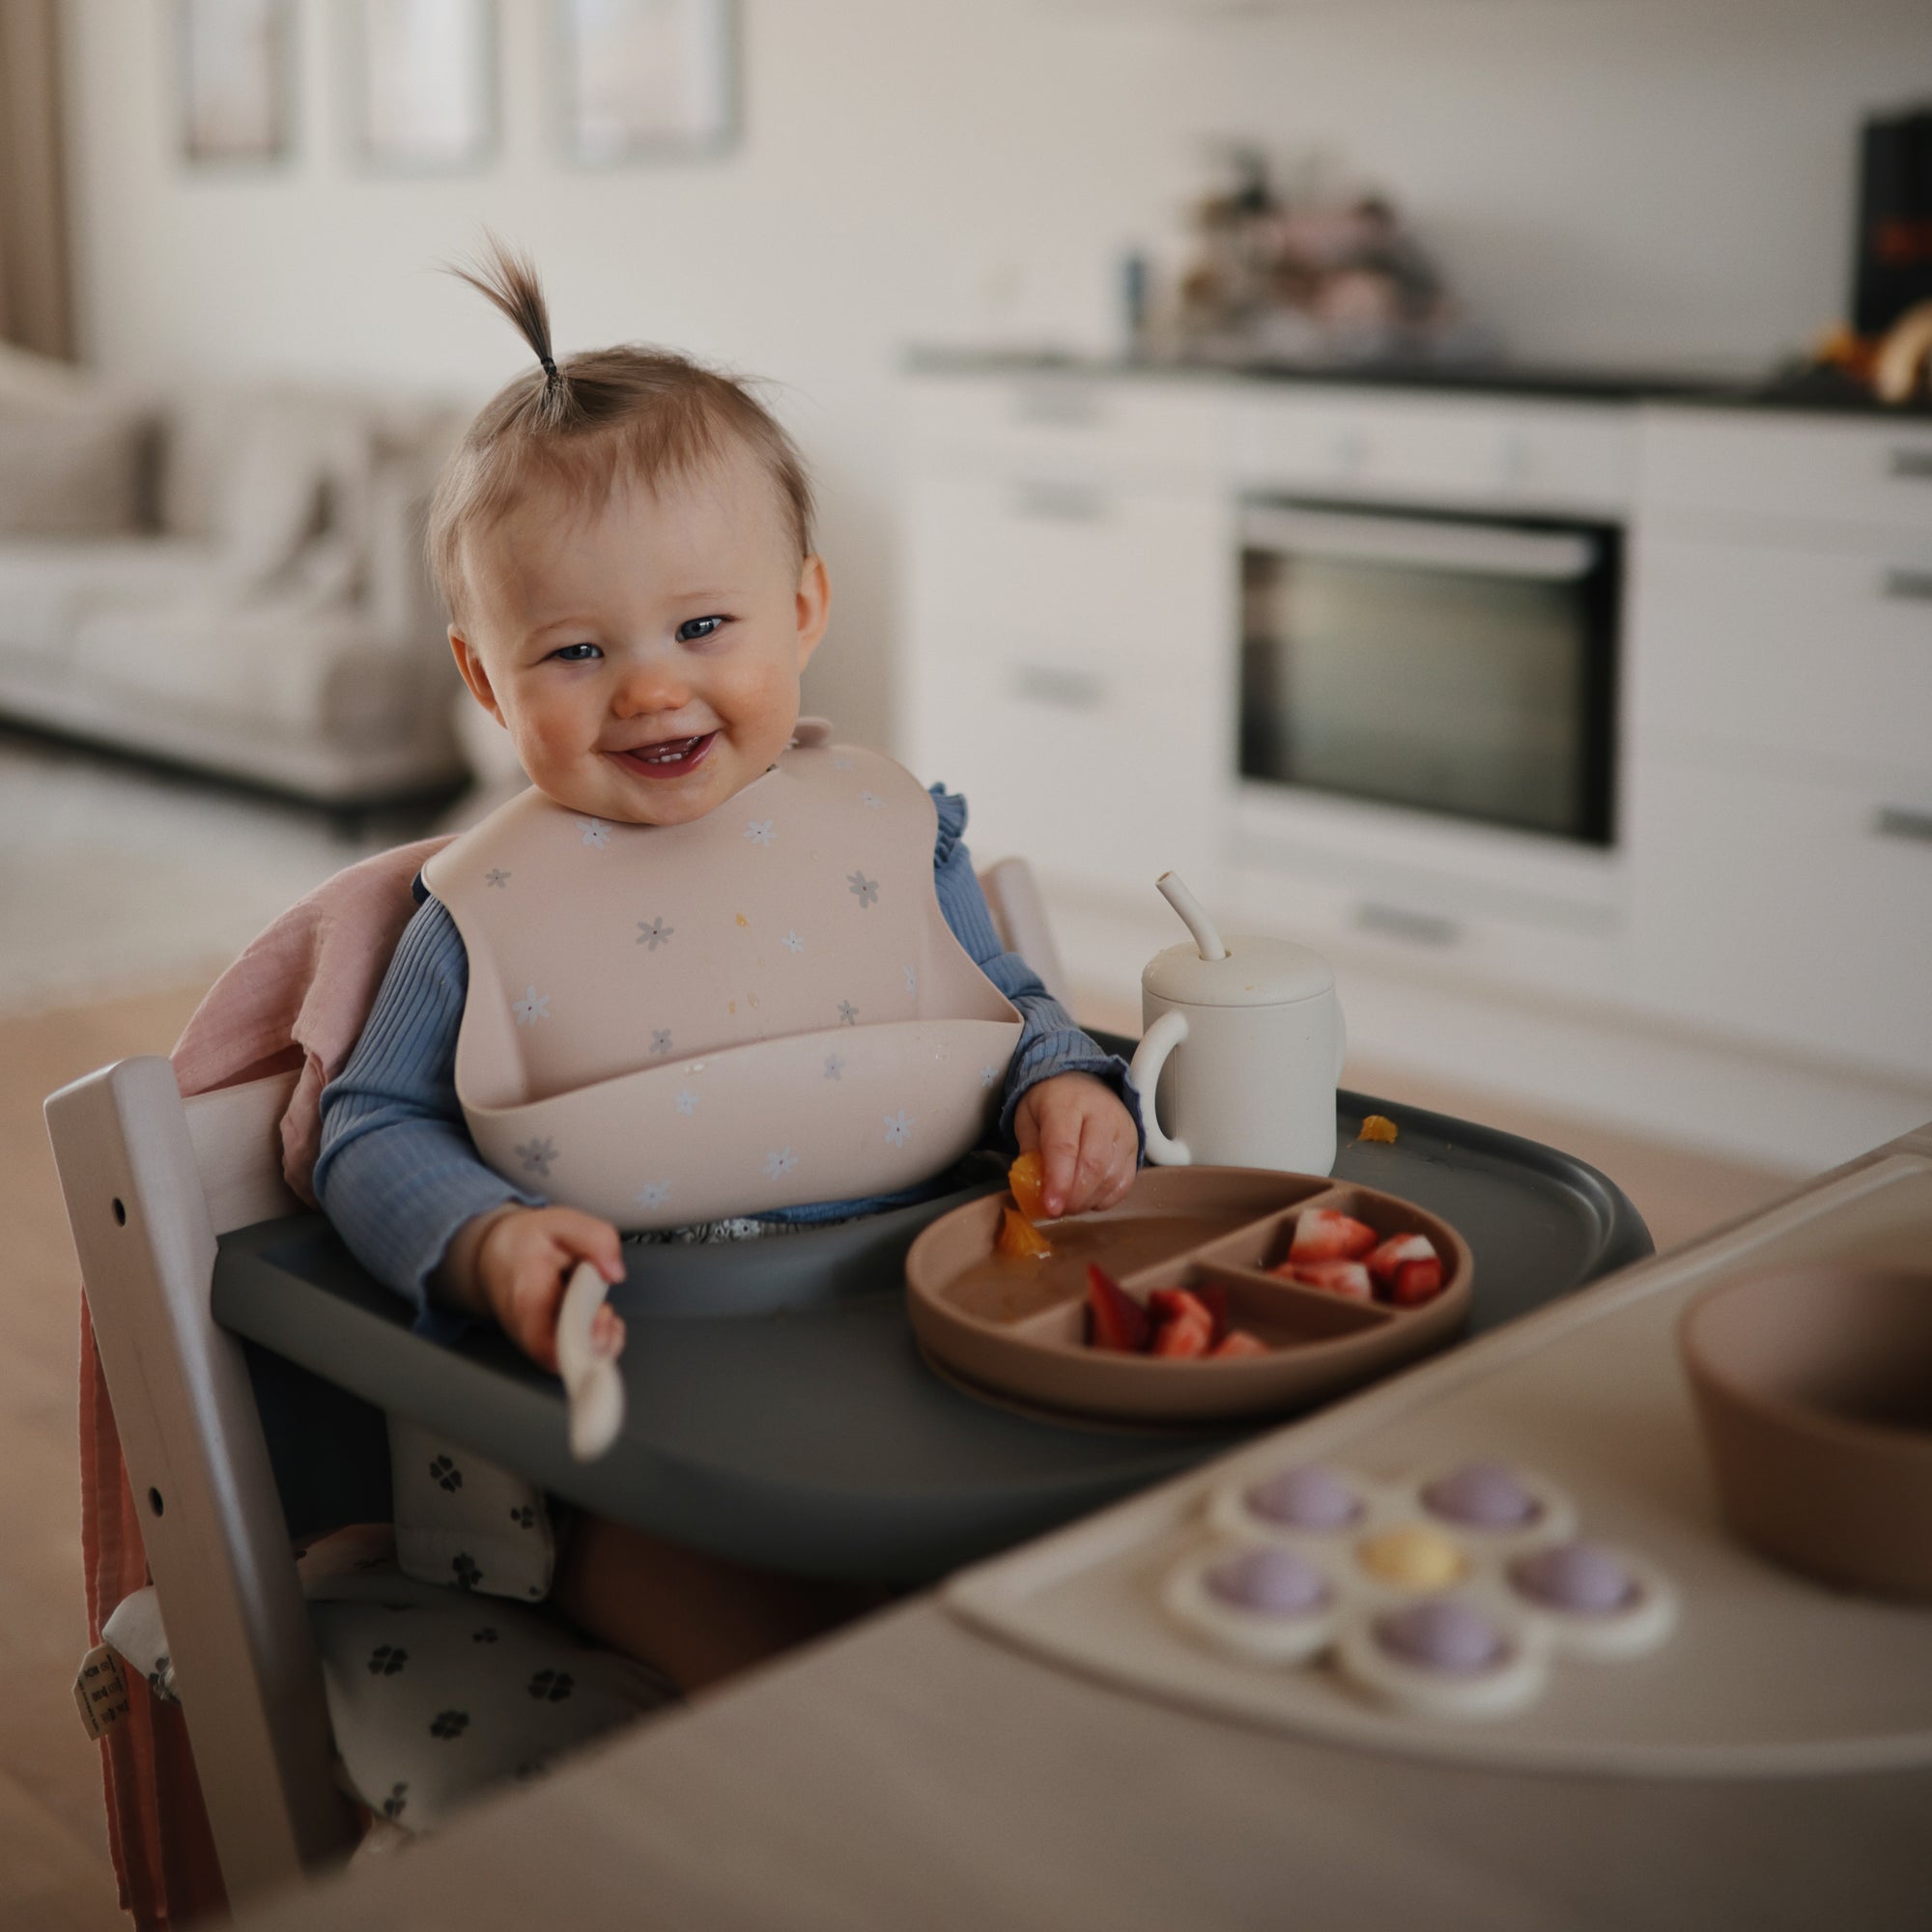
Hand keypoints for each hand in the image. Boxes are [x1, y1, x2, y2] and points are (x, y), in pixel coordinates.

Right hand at [446, 1206, 626, 1372]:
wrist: (493, 1255)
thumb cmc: (522, 1244)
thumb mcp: (560, 1222)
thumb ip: (594, 1239)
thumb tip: (615, 1272)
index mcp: (527, 1299)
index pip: (550, 1347)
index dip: (584, 1342)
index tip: (602, 1314)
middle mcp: (527, 1330)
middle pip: (566, 1361)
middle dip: (600, 1341)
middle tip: (604, 1310)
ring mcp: (535, 1342)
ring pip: (573, 1364)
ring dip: (601, 1341)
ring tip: (602, 1312)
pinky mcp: (544, 1345)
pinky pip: (574, 1357)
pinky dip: (598, 1341)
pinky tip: (602, 1320)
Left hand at [1012, 1072, 1138, 1218]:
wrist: (1081, 1081)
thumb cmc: (1051, 1102)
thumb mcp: (1027, 1119)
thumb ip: (1029, 1154)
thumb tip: (1035, 1191)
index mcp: (1068, 1103)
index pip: (1065, 1147)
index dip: (1058, 1182)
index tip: (1050, 1207)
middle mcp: (1102, 1115)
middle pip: (1093, 1166)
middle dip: (1073, 1197)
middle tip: (1056, 1210)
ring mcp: (1124, 1130)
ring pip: (1111, 1177)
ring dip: (1088, 1201)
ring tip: (1069, 1204)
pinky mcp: (1136, 1145)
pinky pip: (1125, 1182)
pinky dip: (1105, 1199)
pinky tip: (1088, 1199)